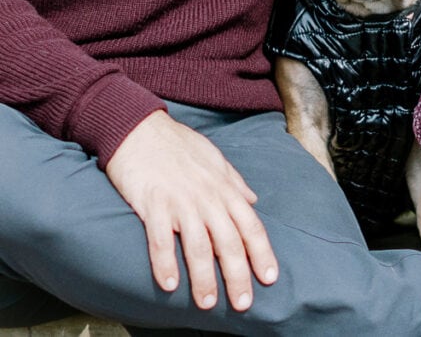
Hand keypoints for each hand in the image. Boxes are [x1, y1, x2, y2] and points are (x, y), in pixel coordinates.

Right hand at [106, 111, 277, 311]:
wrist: (138, 128)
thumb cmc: (178, 145)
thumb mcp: (215, 159)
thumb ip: (235, 182)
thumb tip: (252, 202)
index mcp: (225, 189)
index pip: (251, 226)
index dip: (262, 253)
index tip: (269, 278)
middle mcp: (207, 197)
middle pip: (228, 242)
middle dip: (238, 275)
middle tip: (243, 303)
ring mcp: (180, 201)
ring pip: (198, 245)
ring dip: (204, 278)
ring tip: (208, 303)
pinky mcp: (152, 203)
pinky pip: (160, 238)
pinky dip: (165, 262)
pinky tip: (169, 284)